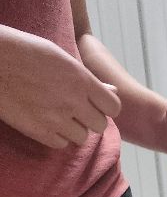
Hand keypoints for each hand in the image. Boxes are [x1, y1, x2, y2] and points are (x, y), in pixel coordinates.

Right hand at [0, 28, 120, 147]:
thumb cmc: (24, 52)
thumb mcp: (60, 57)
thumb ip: (87, 77)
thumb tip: (112, 90)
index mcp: (80, 79)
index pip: (113, 106)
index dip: (107, 108)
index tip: (98, 105)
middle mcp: (73, 101)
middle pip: (100, 126)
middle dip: (91, 120)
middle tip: (77, 111)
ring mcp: (56, 119)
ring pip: (82, 138)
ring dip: (74, 129)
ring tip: (59, 115)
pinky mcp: (40, 132)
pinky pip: (61, 144)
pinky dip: (57, 136)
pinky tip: (46, 122)